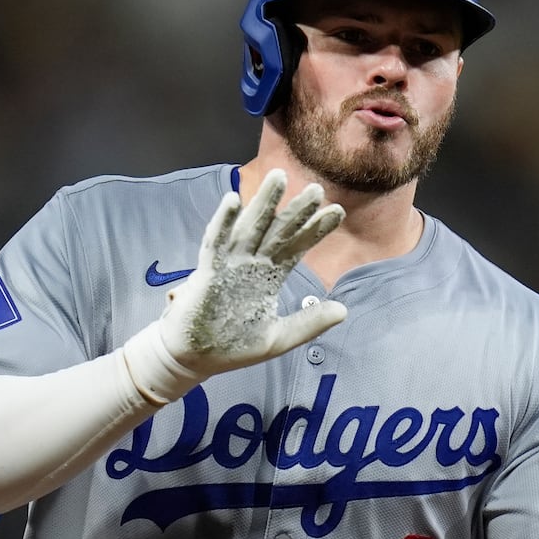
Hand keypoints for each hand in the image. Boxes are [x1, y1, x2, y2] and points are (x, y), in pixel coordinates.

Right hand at [160, 169, 346, 375]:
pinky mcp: (207, 272)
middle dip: (295, 210)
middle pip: (276, 230)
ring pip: (249, 228)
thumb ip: (309, 323)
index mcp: (268, 276)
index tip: (337, 211)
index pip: (296, 246)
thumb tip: (343, 310)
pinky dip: (222, 222)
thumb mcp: (279, 338)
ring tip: (279, 178)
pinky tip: (233, 201)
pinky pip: (214, 243)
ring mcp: (228, 264)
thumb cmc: (233, 347)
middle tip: (317, 188)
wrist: (195, 360)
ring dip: (263, 203)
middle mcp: (251, 264)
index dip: (315, 229)